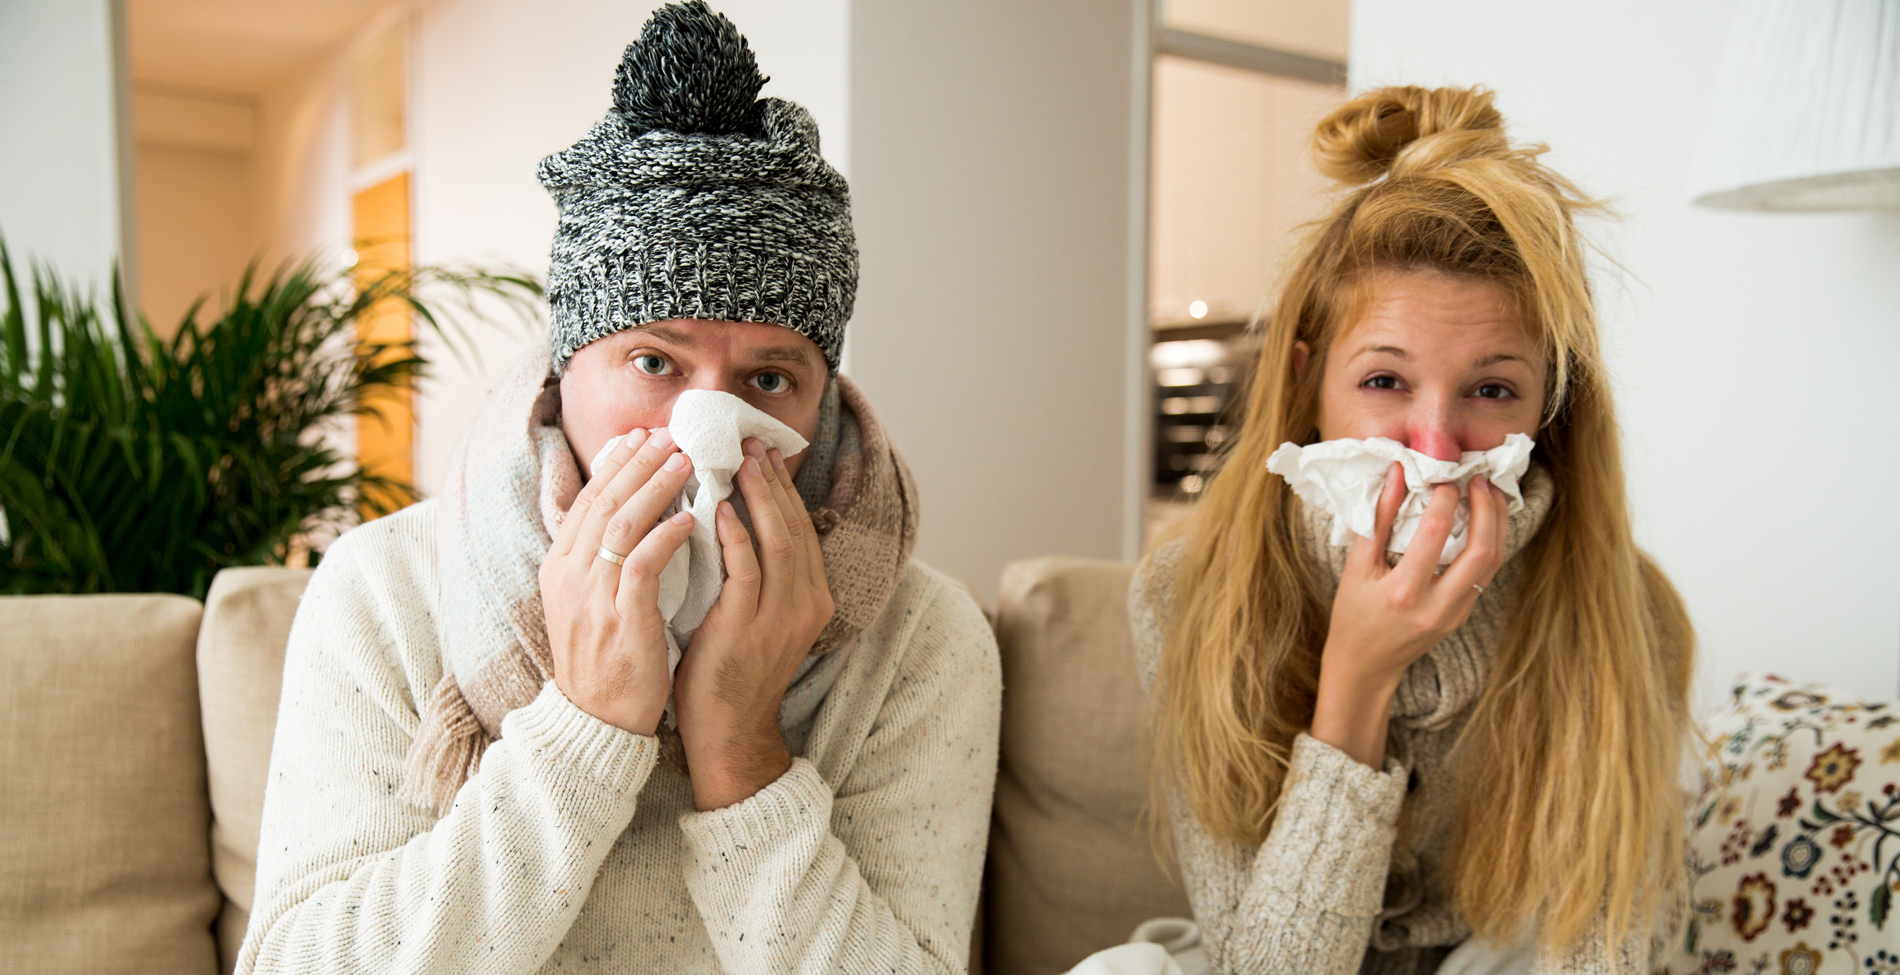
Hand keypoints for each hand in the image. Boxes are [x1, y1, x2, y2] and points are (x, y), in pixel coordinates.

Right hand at [539, 428, 695, 735]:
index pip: (587, 501)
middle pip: (602, 502)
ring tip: (685, 461)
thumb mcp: (591, 603)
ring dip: (655, 488)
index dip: (615, 466)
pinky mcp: (620, 620)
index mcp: (561, 568)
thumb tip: (628, 514)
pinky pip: (641, 566)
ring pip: (620, 525)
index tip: (642, 436)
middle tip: (669, 434)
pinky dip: (664, 537)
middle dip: (637, 463)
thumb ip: (603, 561)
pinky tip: (689, 519)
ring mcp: (592, 597)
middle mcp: (570, 576)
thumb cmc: (606, 661)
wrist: (596, 722)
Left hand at [673, 439, 834, 809]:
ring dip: (757, 496)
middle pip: (795, 525)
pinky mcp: (749, 627)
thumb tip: (738, 523)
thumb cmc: (732, 672)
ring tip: (737, 461)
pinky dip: (734, 535)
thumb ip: (758, 576)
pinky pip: (746, 569)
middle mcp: (807, 603)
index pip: (801, 528)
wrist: (728, 732)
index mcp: (813, 598)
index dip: (783, 489)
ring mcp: (781, 616)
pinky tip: (716, 508)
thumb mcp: (758, 618)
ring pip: (778, 539)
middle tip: (750, 442)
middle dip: (772, 481)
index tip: (762, 455)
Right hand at [1309, 462, 1506, 766]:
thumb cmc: (1353, 613)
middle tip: (1479, 479)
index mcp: (1404, 591)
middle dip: (1487, 508)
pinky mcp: (1463, 615)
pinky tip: (1484, 521)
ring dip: (1497, 524)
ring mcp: (1455, 613)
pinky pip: (1486, 574)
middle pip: (1481, 551)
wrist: (1366, 664)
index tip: (1443, 477)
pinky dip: (1490, 542)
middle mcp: (1436, 605)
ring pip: (1492, 563)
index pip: (1435, 533)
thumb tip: (1399, 474)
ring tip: (1490, 494)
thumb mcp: (1357, 566)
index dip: (1444, 498)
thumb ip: (1379, 518)